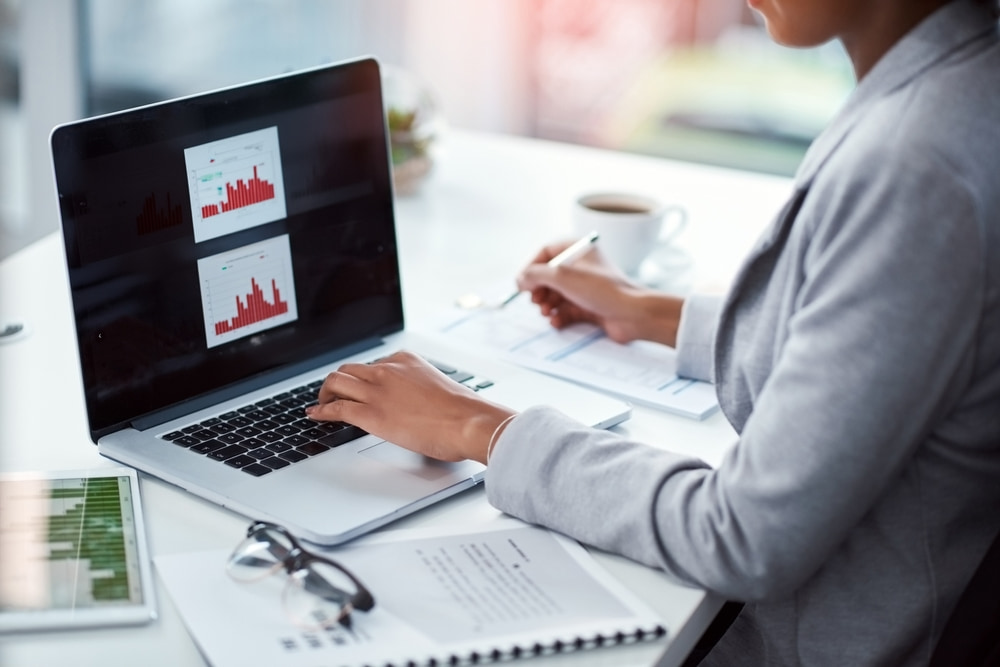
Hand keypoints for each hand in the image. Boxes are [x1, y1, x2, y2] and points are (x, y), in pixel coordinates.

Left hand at [305, 351, 514, 462]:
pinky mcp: (371, 414)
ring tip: (321, 404)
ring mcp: (377, 390)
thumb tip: (418, 404)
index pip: (373, 364)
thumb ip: (421, 389)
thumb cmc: (463, 411)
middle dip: (337, 382)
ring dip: (325, 393)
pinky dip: (322, 411)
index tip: (359, 386)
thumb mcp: (438, 388)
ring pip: (336, 382)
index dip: (362, 379)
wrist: (468, 421)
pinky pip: (337, 408)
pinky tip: (316, 416)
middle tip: (333, 394)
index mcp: (406, 360)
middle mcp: (388, 370)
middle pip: (349, 369)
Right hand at [516, 240, 684, 346]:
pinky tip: (556, 322)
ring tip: (546, 312)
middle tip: (536, 301)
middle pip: (548, 275)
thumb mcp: (561, 276)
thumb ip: (535, 274)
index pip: (545, 251)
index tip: (521, 283)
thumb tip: (520, 279)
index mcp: (578, 249)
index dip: (530, 267)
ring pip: (556, 294)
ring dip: (547, 304)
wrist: (632, 314)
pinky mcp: (590, 305)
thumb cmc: (602, 289)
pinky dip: (559, 316)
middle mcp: (582, 265)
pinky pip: (566, 309)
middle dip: (539, 289)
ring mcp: (586, 286)